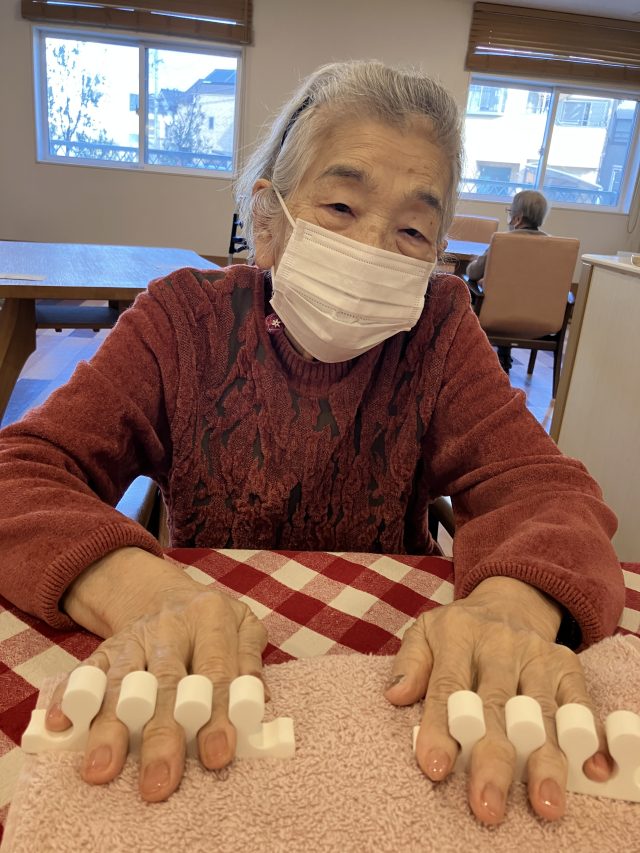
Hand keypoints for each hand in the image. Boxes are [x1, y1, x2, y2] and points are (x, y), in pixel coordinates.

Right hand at [45, 549, 266, 800]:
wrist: (166, 594)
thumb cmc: (213, 625)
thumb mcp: (244, 628)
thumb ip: (251, 663)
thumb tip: (255, 706)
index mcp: (212, 617)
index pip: (217, 671)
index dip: (217, 714)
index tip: (216, 755)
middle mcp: (170, 626)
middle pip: (166, 683)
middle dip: (161, 734)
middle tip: (158, 780)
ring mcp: (134, 637)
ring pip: (122, 682)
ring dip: (111, 727)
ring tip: (103, 767)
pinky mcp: (105, 649)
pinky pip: (86, 672)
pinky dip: (71, 697)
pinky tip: (61, 724)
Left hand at [385, 577, 611, 823]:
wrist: (510, 600)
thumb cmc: (459, 631)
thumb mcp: (425, 632)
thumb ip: (410, 663)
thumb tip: (395, 695)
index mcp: (458, 635)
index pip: (447, 686)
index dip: (441, 728)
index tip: (436, 768)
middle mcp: (499, 644)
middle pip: (495, 706)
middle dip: (493, 758)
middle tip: (488, 803)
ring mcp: (536, 654)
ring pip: (540, 711)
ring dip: (543, 759)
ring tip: (543, 801)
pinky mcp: (566, 665)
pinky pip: (578, 703)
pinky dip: (585, 736)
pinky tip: (588, 768)